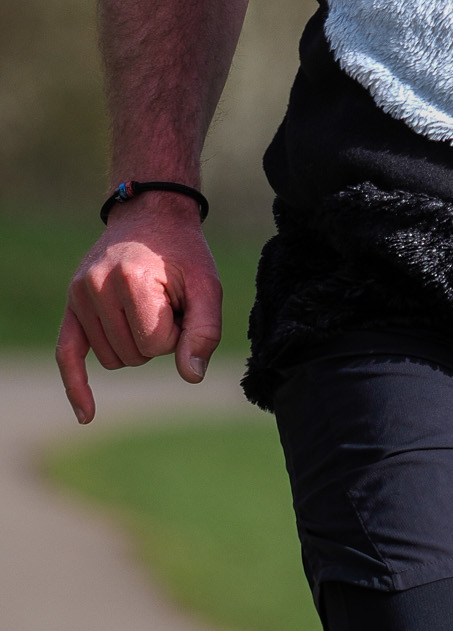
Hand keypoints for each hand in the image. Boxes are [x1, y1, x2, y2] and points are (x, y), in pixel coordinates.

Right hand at [57, 194, 222, 424]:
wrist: (151, 215)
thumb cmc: (184, 253)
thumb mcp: (207, 284)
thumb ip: (205, 330)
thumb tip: (192, 376)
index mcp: (133, 280)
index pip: (157, 345)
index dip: (177, 333)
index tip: (183, 304)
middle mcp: (98, 287)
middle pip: (134, 355)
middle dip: (158, 339)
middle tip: (167, 301)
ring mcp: (80, 295)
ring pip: (112, 360)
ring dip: (136, 345)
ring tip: (147, 306)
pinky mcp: (72, 303)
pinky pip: (67, 354)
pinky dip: (76, 385)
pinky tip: (87, 415)